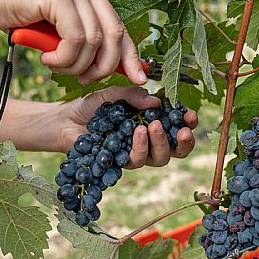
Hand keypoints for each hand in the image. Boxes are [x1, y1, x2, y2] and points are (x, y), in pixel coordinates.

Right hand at [0, 0, 146, 84]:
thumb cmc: (19, 17)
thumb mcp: (59, 30)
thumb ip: (84, 39)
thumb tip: (110, 64)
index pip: (120, 25)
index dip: (131, 54)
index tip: (139, 77)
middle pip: (114, 34)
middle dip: (106, 67)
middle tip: (86, 80)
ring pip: (94, 42)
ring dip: (76, 66)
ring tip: (57, 66)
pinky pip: (76, 40)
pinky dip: (65, 59)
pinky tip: (48, 60)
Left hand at [59, 86, 197, 168]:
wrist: (67, 119)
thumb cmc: (93, 106)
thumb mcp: (116, 94)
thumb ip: (135, 96)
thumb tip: (157, 102)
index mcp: (151, 124)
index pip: (177, 128)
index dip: (188, 125)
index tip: (191, 115)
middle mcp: (147, 143)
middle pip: (174, 151)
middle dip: (183, 142)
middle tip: (183, 129)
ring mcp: (134, 155)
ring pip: (158, 159)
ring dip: (161, 143)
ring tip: (154, 126)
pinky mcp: (119, 164)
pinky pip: (136, 161)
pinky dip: (140, 146)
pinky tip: (137, 131)